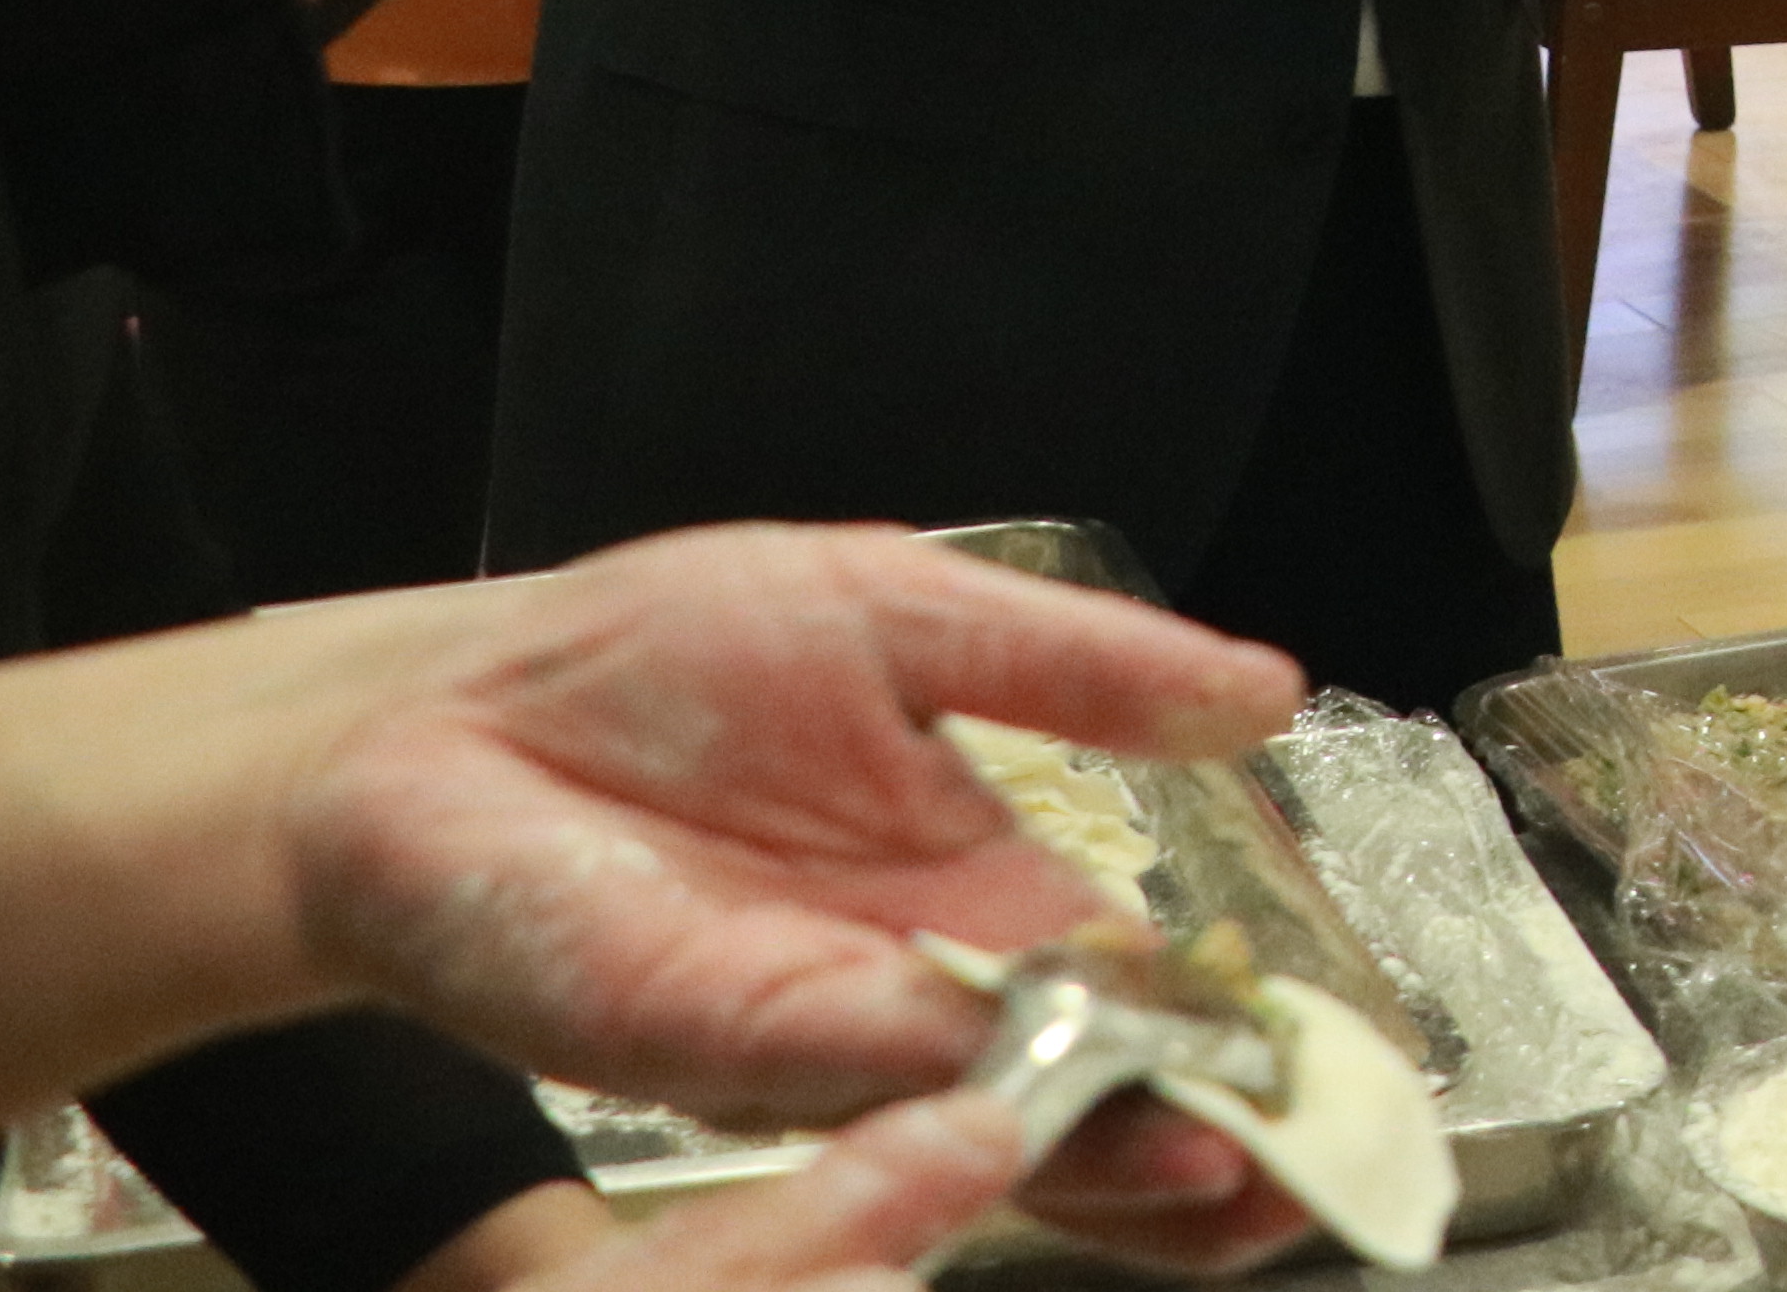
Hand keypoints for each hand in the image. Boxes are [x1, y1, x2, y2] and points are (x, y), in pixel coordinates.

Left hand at [285, 526, 1299, 1137]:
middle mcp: (921, 990)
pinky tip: (1049, 1100)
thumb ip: (1081, 667)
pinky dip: (959, 1101)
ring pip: (995, 1119)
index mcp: (983, 891)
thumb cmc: (646, 658)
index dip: (1242, 1035)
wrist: (446, 713)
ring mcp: (829, 1036)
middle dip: (1206, 1144)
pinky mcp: (726, 1044)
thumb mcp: (906, 616)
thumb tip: (1264, 693)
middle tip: (1314, 1168)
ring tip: (1226, 1171)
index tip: (1340, 1069)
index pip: (1146, 992)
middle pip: (1092, 1094)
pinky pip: (867, 1076)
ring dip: (1108, 1155)